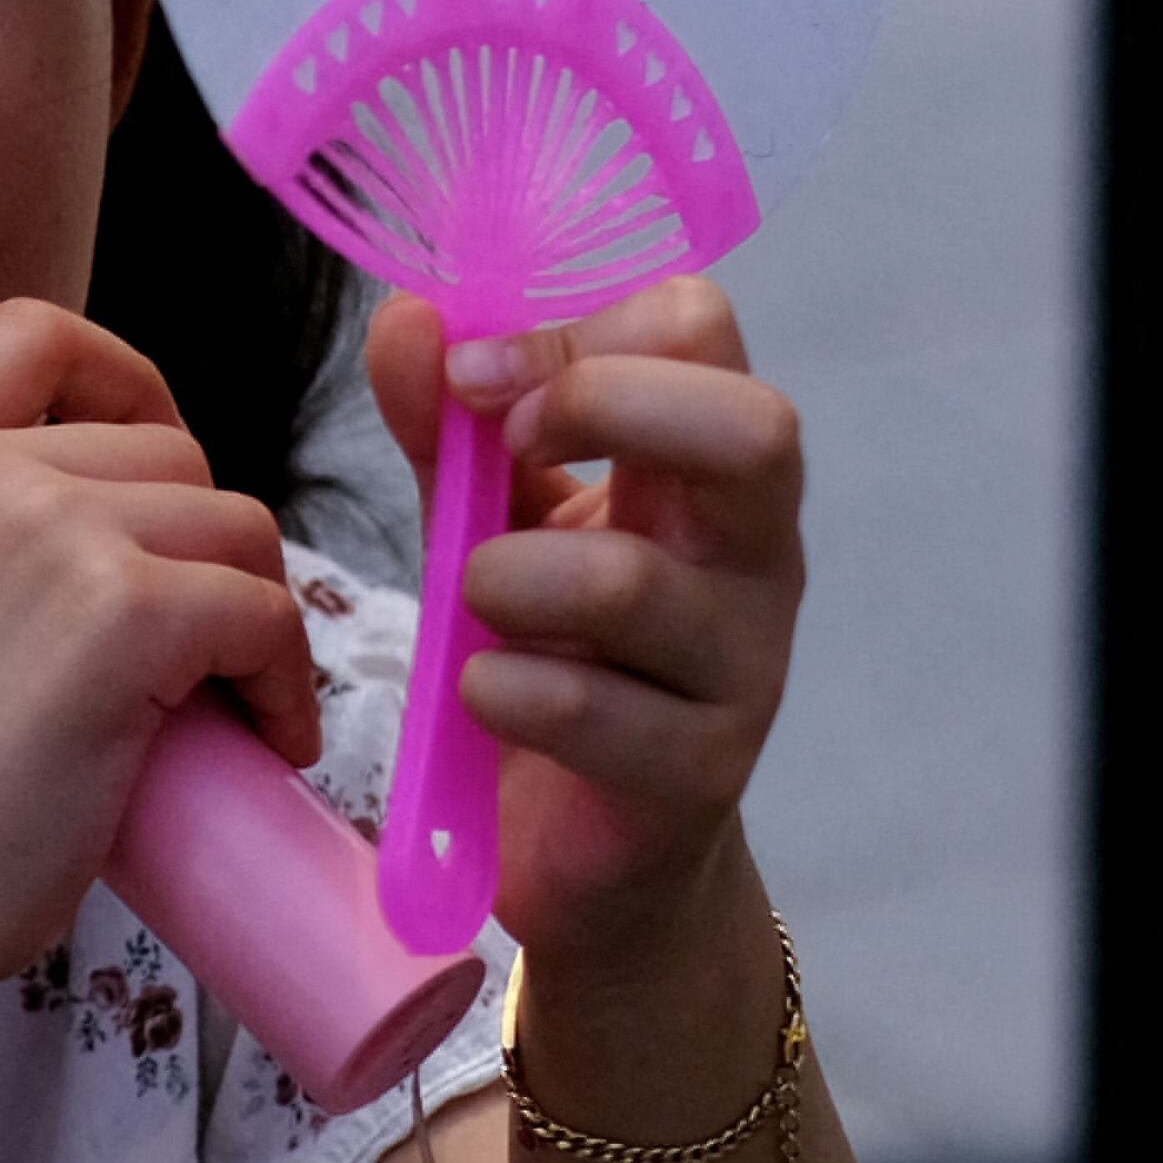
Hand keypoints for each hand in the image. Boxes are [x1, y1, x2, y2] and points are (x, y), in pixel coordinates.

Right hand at [0, 299, 320, 1024]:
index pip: (36, 334)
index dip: (124, 384)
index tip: (158, 462)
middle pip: (159, 446)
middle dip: (197, 541)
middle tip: (192, 639)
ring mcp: (43, 528)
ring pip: (230, 523)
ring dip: (251, 609)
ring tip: (230, 703)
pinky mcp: (125, 614)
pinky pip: (263, 612)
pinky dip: (284, 679)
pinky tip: (265, 740)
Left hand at [366, 278, 804, 972]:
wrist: (588, 846)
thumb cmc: (552, 653)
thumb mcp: (490, 520)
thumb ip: (448, 425)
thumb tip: (406, 316)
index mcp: (707, 463)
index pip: (703, 327)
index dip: (581, 325)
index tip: (473, 374)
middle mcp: (754, 551)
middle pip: (755, 427)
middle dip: (601, 409)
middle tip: (503, 453)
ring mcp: (744, 666)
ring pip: (640, 585)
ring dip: (510, 579)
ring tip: (471, 600)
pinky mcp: (702, 772)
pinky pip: (598, 713)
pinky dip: (508, 691)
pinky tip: (480, 696)